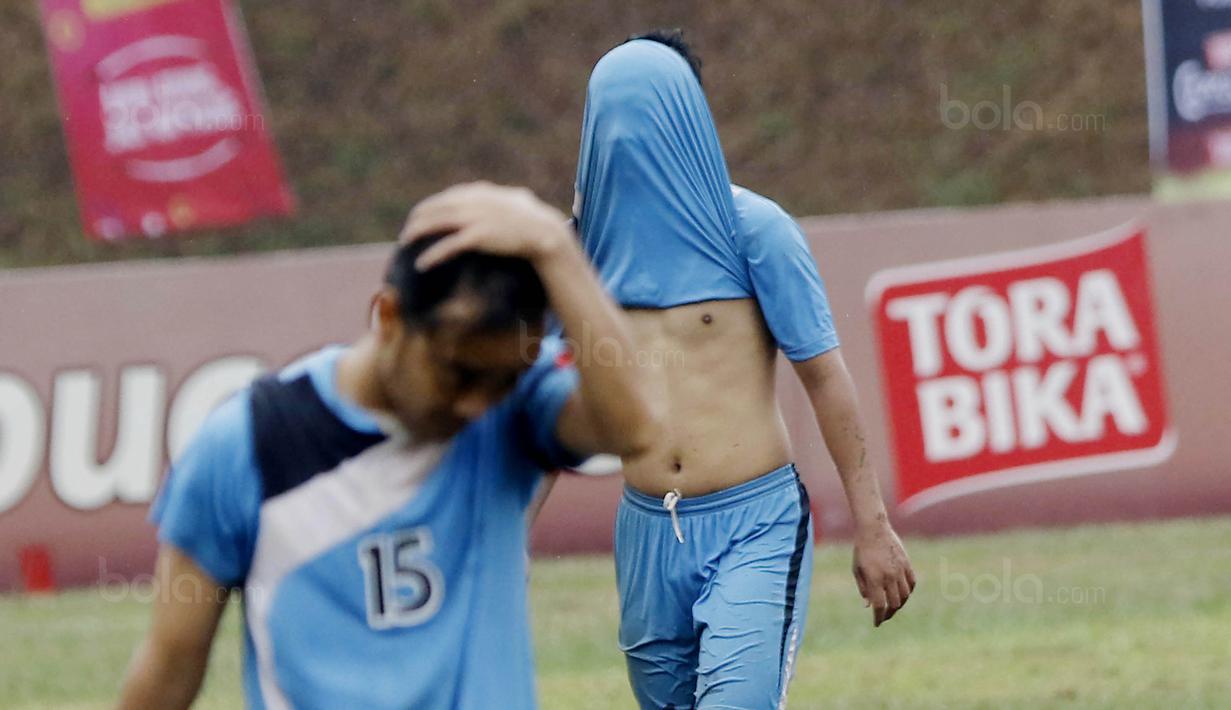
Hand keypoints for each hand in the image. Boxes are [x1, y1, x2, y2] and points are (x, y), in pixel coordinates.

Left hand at [400, 181, 571, 269]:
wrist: (544, 231)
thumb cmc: (533, 220)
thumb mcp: (516, 201)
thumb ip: (502, 197)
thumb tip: (508, 194)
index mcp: (479, 192)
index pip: (445, 198)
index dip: (428, 208)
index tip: (419, 219)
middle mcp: (472, 201)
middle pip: (434, 208)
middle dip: (416, 221)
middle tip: (406, 235)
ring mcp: (474, 217)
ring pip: (435, 223)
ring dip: (416, 234)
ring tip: (405, 245)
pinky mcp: (478, 236)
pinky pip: (448, 245)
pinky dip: (432, 254)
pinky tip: (422, 264)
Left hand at [852, 520, 914, 626]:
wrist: (874, 529)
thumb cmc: (861, 550)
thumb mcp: (857, 570)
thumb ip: (863, 589)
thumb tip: (868, 606)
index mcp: (874, 579)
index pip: (879, 605)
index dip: (878, 617)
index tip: (876, 623)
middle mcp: (889, 576)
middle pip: (894, 603)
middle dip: (888, 613)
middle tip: (883, 616)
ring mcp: (900, 570)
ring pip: (905, 596)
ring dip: (899, 604)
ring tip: (892, 607)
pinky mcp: (907, 564)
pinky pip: (912, 583)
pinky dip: (908, 592)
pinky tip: (902, 594)